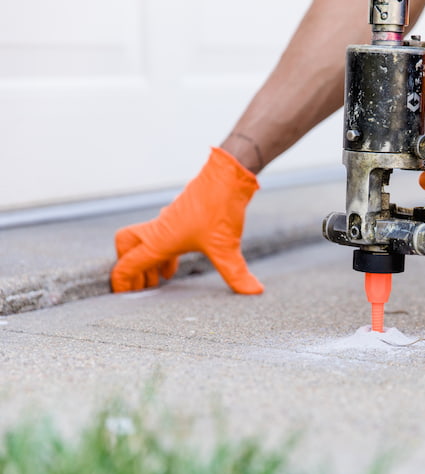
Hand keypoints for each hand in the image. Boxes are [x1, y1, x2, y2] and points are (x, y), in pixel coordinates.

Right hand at [111, 147, 263, 293]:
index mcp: (160, 240)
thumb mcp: (227, 247)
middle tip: (142, 286)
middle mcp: (159, 229)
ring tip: (159, 280)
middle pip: (126, 247)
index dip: (121, 283)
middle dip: (129, 266)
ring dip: (148, 260)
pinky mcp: (181, 215)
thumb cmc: (220, 207)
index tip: (123, 297)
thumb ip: (236, 274)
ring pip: (145, 241)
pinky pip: (162, 235)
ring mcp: (169, 221)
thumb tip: (254, 291)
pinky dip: (163, 251)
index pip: (128, 264)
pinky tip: (174, 263)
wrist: (227, 175)